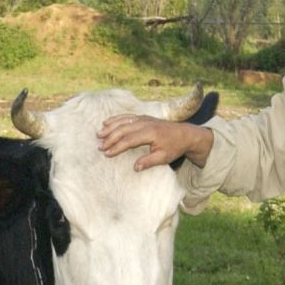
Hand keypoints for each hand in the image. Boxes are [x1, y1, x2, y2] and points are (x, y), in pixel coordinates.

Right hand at [97, 115, 211, 170]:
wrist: (185, 134)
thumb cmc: (174, 147)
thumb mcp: (164, 158)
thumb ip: (149, 162)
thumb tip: (135, 168)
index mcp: (150, 133)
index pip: (129, 140)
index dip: (117, 147)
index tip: (107, 154)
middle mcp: (145, 123)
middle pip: (123, 129)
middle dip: (110, 138)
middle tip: (99, 147)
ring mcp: (144, 118)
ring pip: (123, 121)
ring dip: (110, 127)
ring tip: (99, 134)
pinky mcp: (143, 117)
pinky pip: (127, 116)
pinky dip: (116, 119)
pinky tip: (106, 122)